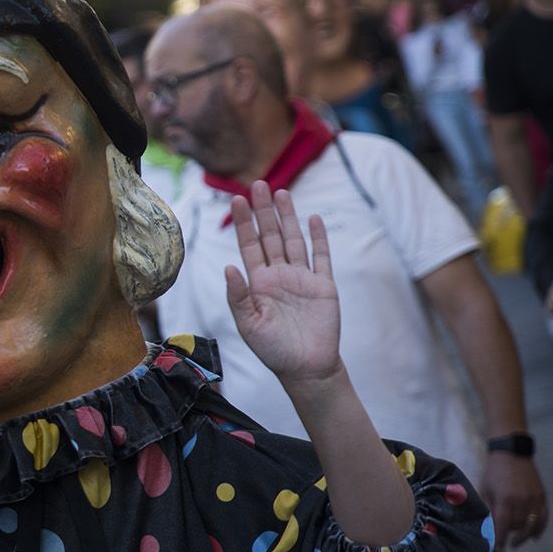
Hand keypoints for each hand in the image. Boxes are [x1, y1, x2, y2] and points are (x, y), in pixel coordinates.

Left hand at [224, 183, 341, 394]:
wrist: (306, 368)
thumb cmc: (273, 349)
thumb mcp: (248, 324)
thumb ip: (238, 296)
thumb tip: (228, 267)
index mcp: (258, 283)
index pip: (248, 246)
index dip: (243, 224)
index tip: (236, 201)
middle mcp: (279, 275)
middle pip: (270, 236)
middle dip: (264, 211)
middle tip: (257, 184)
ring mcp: (302, 278)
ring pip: (293, 240)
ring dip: (287, 217)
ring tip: (281, 193)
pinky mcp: (324, 286)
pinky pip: (321, 257)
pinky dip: (318, 238)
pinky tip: (313, 219)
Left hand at [482, 452, 547, 546]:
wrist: (511, 453)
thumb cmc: (493, 472)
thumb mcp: (485, 489)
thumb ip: (488, 508)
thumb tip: (488, 527)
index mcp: (505, 500)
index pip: (502, 527)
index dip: (500, 541)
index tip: (498, 551)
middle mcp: (521, 502)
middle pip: (517, 528)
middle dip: (510, 536)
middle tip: (504, 541)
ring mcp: (534, 500)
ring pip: (532, 526)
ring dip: (524, 536)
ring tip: (517, 542)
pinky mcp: (542, 497)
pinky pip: (544, 518)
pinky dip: (539, 529)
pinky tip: (534, 537)